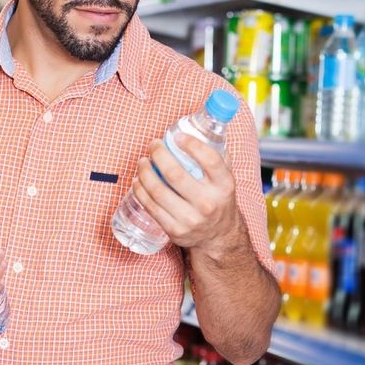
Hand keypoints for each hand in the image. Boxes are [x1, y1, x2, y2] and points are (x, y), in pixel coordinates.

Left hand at [131, 134, 243, 255]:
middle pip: (175, 174)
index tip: (177, 136)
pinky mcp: (175, 230)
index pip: (210, 160)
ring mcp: (190, 219)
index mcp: (224, 186)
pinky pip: (151, 207)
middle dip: (158, 155)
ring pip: (158, 190)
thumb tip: (199, 128)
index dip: (191, 144)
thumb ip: (216, 155)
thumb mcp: (225, 178)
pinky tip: (139, 180)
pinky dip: (140, 190)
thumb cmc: (218, 199)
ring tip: (142, 162)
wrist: (219, 236)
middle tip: (153, 145)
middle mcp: (208, 203)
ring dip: (145, 172)